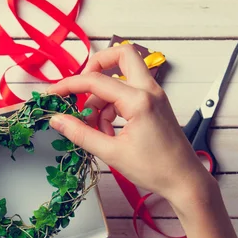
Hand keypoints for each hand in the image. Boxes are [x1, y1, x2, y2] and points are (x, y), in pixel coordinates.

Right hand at [47, 44, 237, 237]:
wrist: (185, 181)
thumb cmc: (154, 169)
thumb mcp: (111, 153)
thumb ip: (81, 134)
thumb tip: (57, 120)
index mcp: (139, 100)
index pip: (96, 81)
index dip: (69, 85)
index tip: (52, 93)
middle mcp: (149, 90)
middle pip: (121, 56)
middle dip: (96, 67)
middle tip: (80, 88)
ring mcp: (155, 95)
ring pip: (122, 78)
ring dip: (102, 98)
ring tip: (95, 129)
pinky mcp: (155, 104)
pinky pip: (128, 93)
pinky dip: (113, 106)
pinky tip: (107, 131)